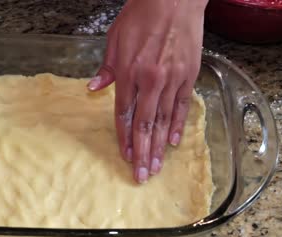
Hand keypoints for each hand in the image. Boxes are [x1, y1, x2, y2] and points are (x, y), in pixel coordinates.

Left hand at [87, 0, 207, 182]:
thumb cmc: (140, 17)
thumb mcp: (114, 40)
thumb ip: (106, 69)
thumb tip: (93, 89)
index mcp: (129, 72)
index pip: (124, 113)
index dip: (124, 137)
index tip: (126, 156)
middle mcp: (151, 80)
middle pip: (145, 123)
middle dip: (143, 152)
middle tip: (142, 175)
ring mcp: (172, 79)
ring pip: (164, 120)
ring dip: (159, 146)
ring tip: (157, 167)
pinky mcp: (189, 75)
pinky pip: (182, 106)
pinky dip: (178, 125)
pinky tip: (174, 142)